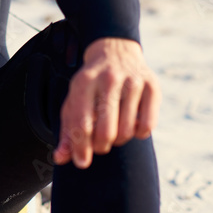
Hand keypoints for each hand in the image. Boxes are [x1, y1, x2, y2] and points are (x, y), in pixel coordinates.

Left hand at [53, 37, 159, 168]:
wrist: (115, 50)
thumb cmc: (91, 84)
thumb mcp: (74, 100)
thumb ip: (67, 130)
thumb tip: (60, 158)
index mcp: (84, 81)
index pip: (81, 124)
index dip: (81, 149)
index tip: (82, 162)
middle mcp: (109, 78)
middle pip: (105, 131)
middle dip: (101, 146)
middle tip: (100, 144)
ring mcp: (132, 81)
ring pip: (127, 131)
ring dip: (119, 140)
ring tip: (115, 131)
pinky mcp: (152, 85)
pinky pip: (147, 125)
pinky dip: (139, 133)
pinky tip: (132, 124)